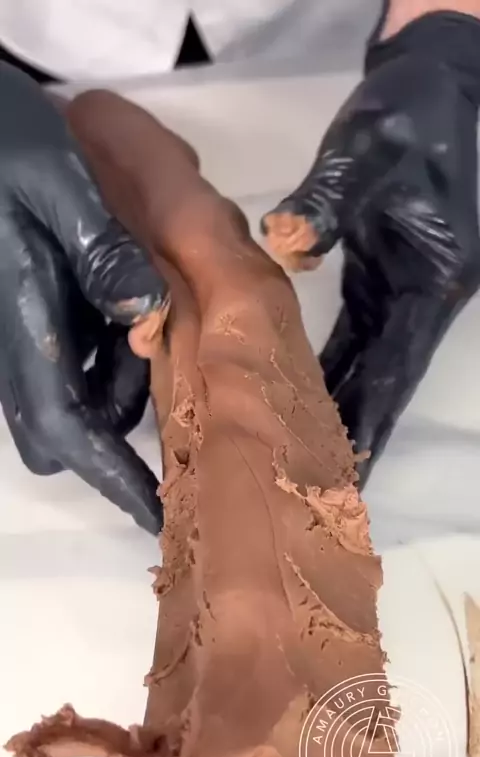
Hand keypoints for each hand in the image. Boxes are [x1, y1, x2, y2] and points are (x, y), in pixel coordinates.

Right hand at [0, 62, 169, 533]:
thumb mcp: (55, 178)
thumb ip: (101, 250)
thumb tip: (148, 318)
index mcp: (23, 320)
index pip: (65, 426)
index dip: (109, 476)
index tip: (155, 513)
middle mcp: (8, 340)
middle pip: (55, 427)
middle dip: (107, 431)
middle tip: (166, 395)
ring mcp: (6, 327)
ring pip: (57, 393)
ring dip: (105, 386)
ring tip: (153, 336)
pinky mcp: (12, 307)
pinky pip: (53, 355)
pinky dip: (90, 352)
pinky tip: (117, 306)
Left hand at [261, 17, 479, 485]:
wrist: (440, 85)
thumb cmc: (410, 116)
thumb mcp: (369, 153)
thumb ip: (327, 203)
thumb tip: (284, 245)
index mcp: (424, 282)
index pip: (393, 367)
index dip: (370, 421)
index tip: (349, 474)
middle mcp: (418, 300)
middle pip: (381, 379)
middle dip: (353, 432)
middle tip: (317, 490)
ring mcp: (404, 292)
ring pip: (369, 363)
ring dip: (341, 407)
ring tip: (305, 459)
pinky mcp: (386, 279)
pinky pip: (358, 336)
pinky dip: (334, 367)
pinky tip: (303, 393)